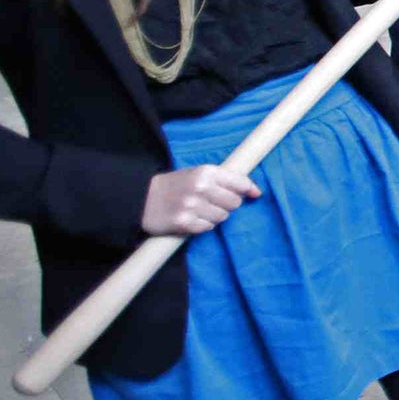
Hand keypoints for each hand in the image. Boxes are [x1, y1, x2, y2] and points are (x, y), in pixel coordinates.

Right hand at [142, 165, 260, 235]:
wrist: (141, 197)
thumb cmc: (175, 185)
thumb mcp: (199, 173)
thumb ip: (226, 180)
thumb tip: (257, 192)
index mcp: (206, 171)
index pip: (241, 183)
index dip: (248, 190)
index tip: (253, 195)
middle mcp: (201, 188)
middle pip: (234, 203)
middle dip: (227, 204)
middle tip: (212, 202)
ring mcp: (192, 206)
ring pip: (223, 217)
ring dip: (215, 216)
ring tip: (199, 210)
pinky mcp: (184, 223)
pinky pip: (207, 228)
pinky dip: (203, 225)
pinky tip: (192, 218)